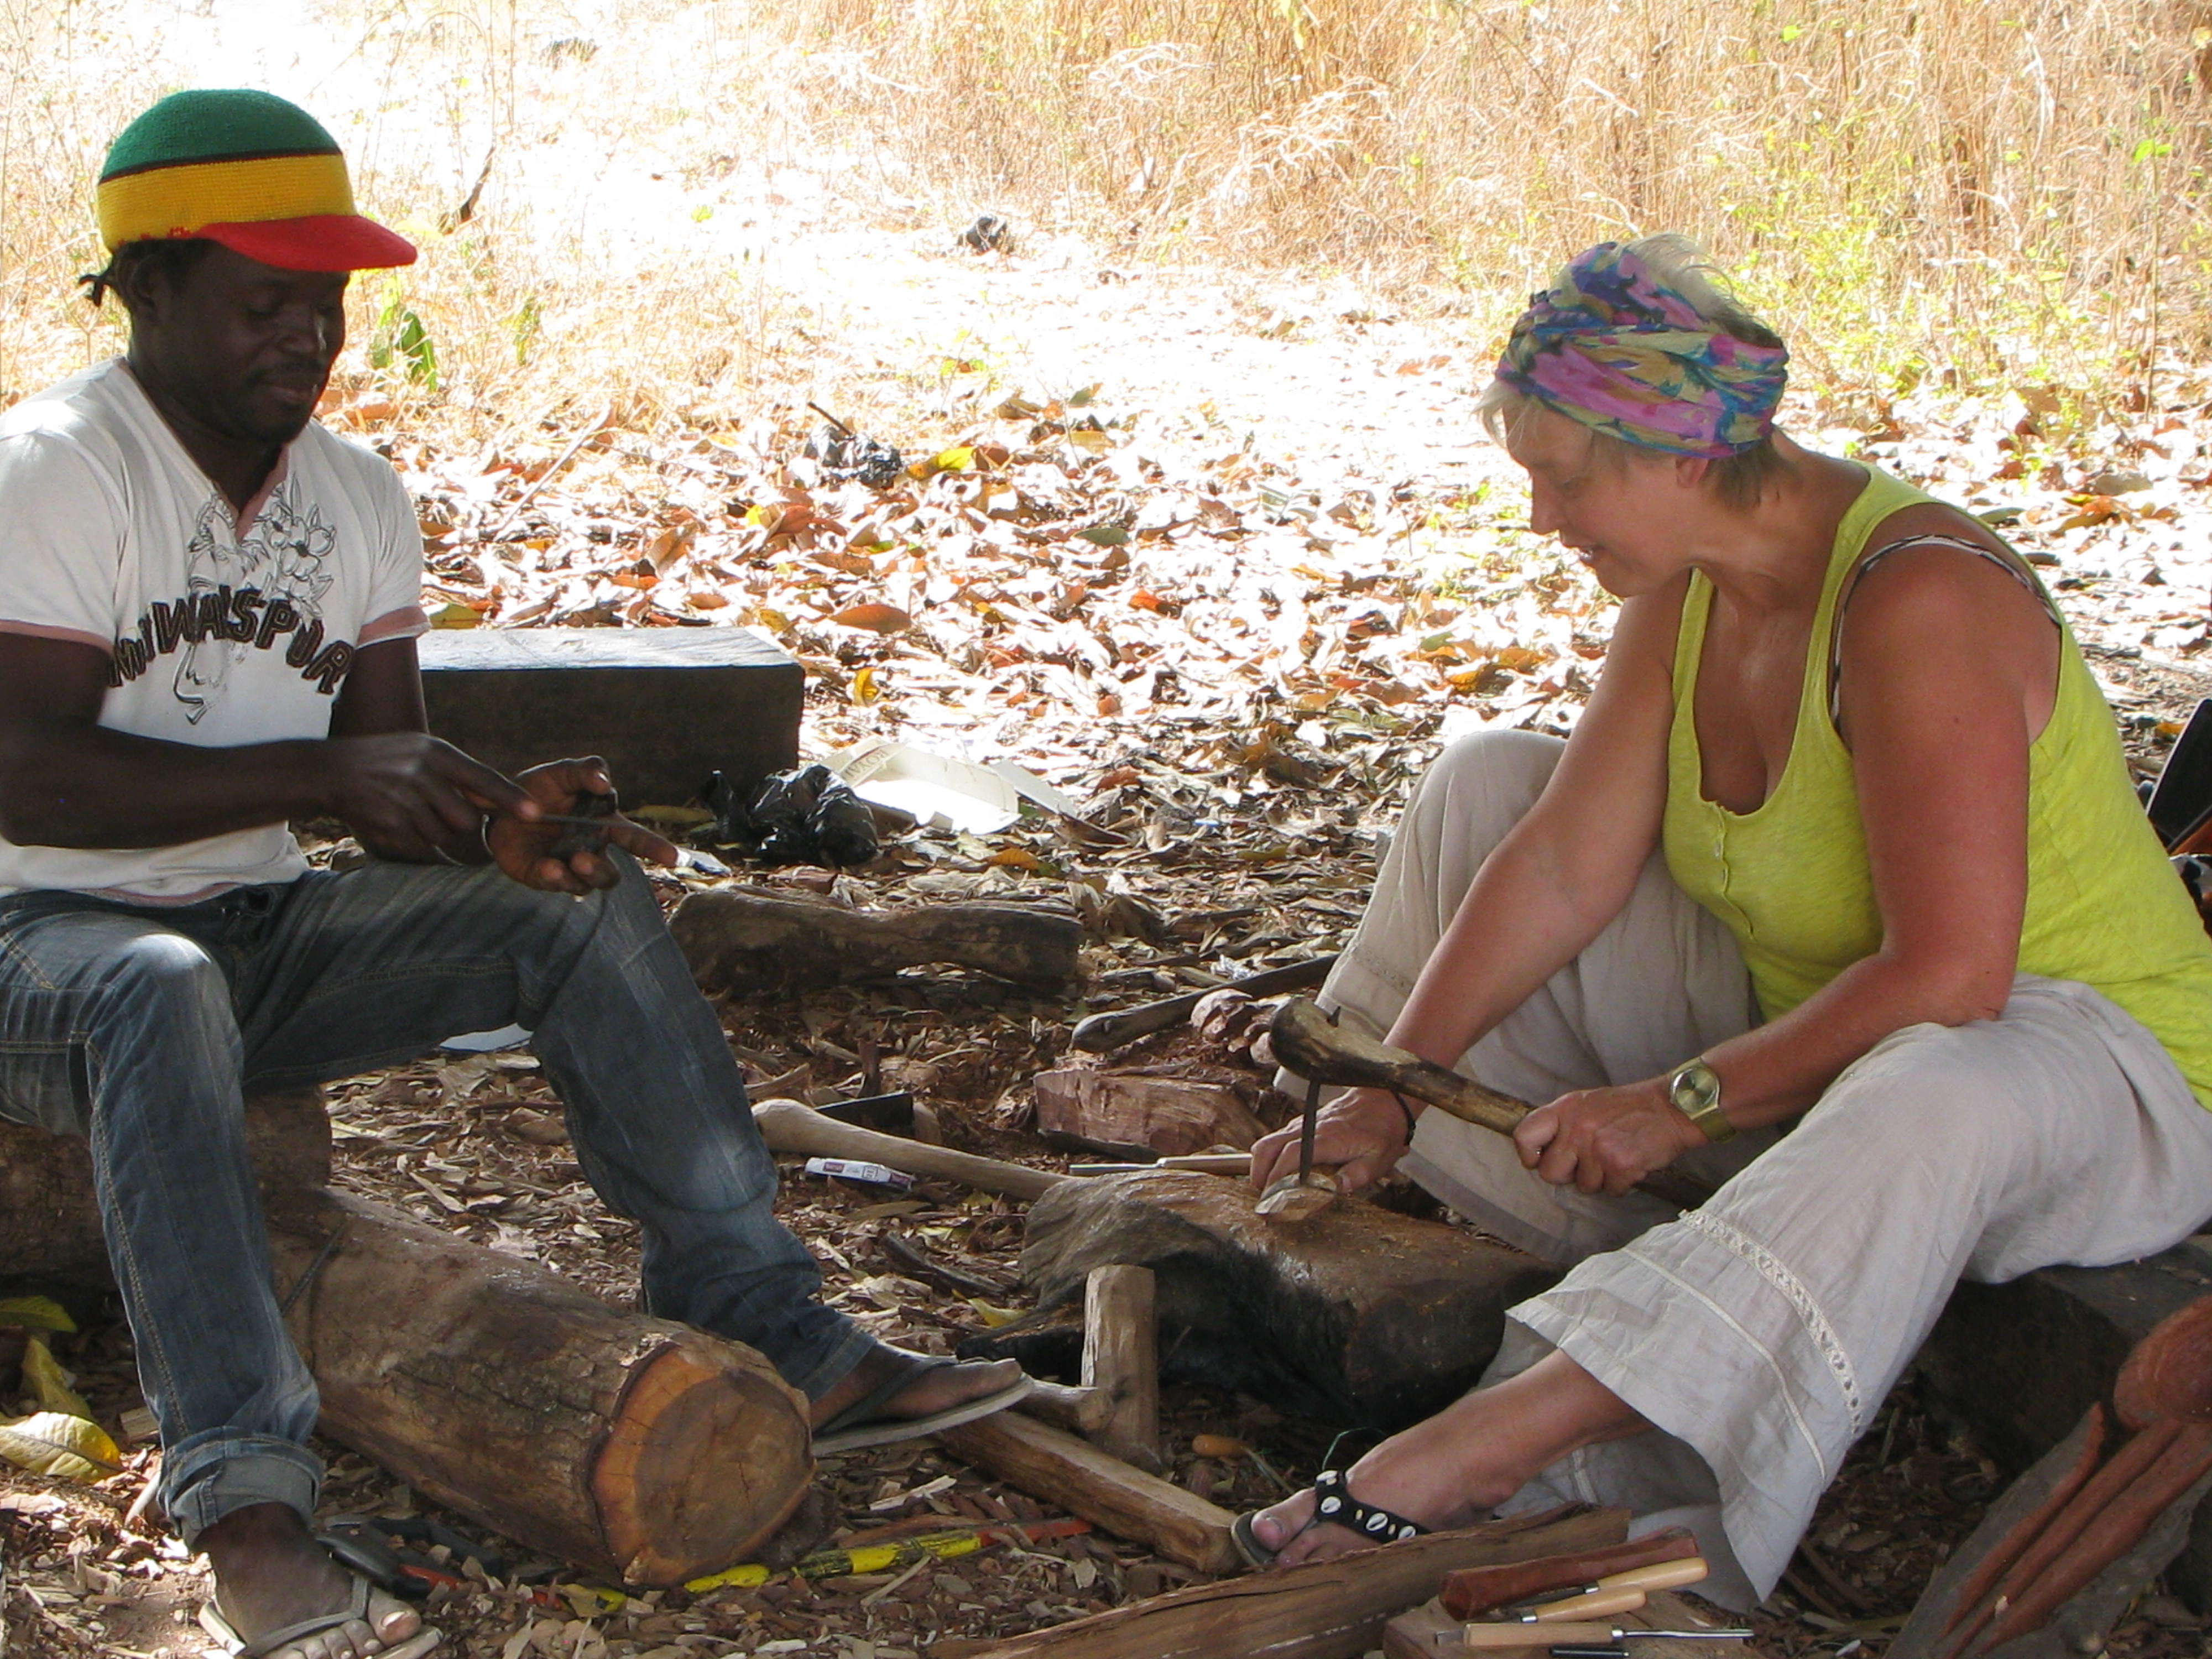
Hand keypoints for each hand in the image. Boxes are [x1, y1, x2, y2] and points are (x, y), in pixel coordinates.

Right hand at [324, 732, 536, 863]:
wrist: (331, 770)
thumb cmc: (388, 760)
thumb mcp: (422, 752)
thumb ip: (459, 775)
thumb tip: (499, 799)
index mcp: (436, 752)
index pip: (483, 777)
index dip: (511, 798)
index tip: (535, 813)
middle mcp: (421, 774)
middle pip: (467, 818)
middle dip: (463, 825)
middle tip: (443, 815)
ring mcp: (403, 801)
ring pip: (444, 835)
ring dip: (438, 833)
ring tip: (413, 813)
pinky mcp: (389, 825)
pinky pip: (422, 847)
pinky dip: (419, 844)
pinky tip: (401, 825)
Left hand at [485, 757, 679, 893]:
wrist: (498, 805)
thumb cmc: (540, 788)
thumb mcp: (562, 772)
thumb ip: (586, 770)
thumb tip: (605, 783)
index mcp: (602, 825)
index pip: (635, 839)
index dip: (655, 848)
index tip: (674, 858)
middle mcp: (589, 850)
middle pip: (610, 874)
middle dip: (601, 870)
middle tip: (583, 858)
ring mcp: (566, 867)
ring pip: (587, 885)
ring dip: (581, 876)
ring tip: (571, 861)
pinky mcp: (541, 876)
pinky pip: (553, 883)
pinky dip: (552, 877)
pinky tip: (547, 867)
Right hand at [1248, 1086, 1414, 1196]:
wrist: (1383, 1101)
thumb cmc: (1382, 1131)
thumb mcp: (1378, 1159)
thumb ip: (1357, 1175)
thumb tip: (1337, 1189)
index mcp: (1328, 1139)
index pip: (1292, 1154)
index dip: (1278, 1175)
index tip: (1272, 1194)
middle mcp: (1310, 1128)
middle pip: (1269, 1146)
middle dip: (1260, 1172)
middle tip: (1262, 1195)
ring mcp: (1303, 1124)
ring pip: (1269, 1141)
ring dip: (1262, 1164)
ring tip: (1267, 1187)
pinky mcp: (1303, 1124)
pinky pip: (1277, 1138)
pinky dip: (1271, 1155)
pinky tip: (1279, 1172)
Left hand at [1513, 1077, 1702, 1195]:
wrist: (1672, 1108)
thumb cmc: (1630, 1108)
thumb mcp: (1587, 1103)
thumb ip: (1562, 1123)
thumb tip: (1541, 1152)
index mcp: (1565, 1109)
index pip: (1524, 1136)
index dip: (1529, 1155)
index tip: (1540, 1160)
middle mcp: (1577, 1128)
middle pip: (1550, 1173)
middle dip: (1569, 1174)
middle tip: (1589, 1162)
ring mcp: (1598, 1148)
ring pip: (1584, 1186)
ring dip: (1601, 1178)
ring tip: (1616, 1155)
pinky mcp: (1620, 1165)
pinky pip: (1611, 1191)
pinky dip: (1622, 1183)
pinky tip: (1631, 1163)